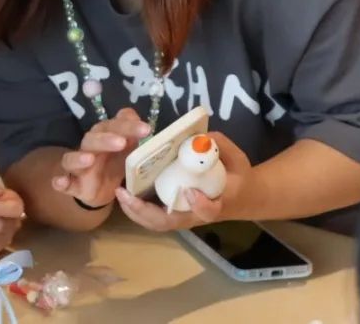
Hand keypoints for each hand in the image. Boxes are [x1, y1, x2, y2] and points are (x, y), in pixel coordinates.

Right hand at [52, 107, 149, 207]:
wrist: (100, 188)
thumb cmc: (113, 162)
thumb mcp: (126, 149)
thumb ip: (131, 134)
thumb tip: (136, 118)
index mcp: (102, 137)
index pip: (112, 127)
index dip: (127, 127)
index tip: (145, 129)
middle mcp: (87, 149)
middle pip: (92, 140)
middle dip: (105, 140)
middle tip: (121, 142)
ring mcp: (77, 168)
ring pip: (72, 159)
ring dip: (79, 158)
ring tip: (89, 159)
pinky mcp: (72, 185)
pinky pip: (64, 183)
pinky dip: (60, 181)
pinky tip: (60, 182)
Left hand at [115, 131, 251, 231]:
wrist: (240, 195)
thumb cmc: (237, 175)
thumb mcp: (236, 159)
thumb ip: (220, 146)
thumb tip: (200, 137)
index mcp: (217, 202)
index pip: (209, 211)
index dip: (200, 205)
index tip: (190, 191)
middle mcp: (195, 215)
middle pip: (170, 223)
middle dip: (146, 212)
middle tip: (127, 196)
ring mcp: (182, 216)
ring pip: (156, 222)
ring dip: (135, 211)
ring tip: (119, 192)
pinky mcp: (172, 211)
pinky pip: (152, 215)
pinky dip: (136, 208)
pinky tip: (122, 191)